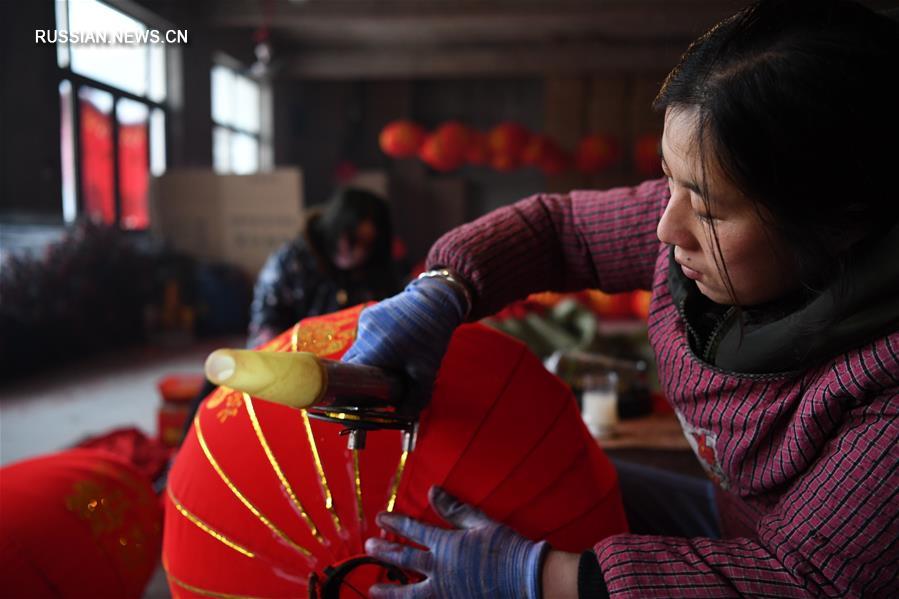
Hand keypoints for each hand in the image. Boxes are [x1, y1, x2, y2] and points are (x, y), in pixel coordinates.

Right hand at [342, 277, 467, 412]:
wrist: (436, 301)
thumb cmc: (431, 336)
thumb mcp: (426, 372)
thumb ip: (415, 399)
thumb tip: (402, 416)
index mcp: (375, 350)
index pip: (348, 375)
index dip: (349, 389)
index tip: (357, 397)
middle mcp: (364, 334)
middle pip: (351, 363)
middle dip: (361, 375)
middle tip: (377, 383)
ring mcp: (365, 321)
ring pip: (358, 349)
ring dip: (370, 358)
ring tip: (392, 359)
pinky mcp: (368, 314)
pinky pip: (364, 336)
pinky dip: (374, 344)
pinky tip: (392, 342)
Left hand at [365, 487, 548, 598]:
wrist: (527, 579)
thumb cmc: (506, 548)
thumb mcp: (480, 523)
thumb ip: (453, 509)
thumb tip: (432, 491)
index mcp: (446, 544)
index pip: (412, 530)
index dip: (395, 523)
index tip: (380, 518)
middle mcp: (440, 568)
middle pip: (404, 559)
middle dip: (384, 551)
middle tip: (368, 546)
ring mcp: (444, 591)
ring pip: (408, 592)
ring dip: (389, 590)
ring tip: (373, 588)